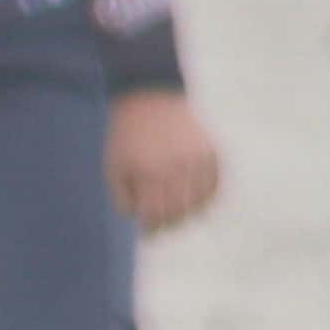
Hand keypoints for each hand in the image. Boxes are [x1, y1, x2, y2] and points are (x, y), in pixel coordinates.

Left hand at [106, 91, 224, 233]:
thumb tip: (141, 219)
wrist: (150, 97)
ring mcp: (197, 159)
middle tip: (164, 225)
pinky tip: (195, 198)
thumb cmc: (127, 137)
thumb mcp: (114, 167)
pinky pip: (215, 185)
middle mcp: (176, 167)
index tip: (149, 232)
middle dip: (169, 223)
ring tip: (178, 212)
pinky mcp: (211, 150)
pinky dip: (207, 196)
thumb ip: (123, 198)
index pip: (155, 214)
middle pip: (178, 211)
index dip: (152, 228)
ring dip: (189, 212)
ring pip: (199, 202)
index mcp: (149, 172)